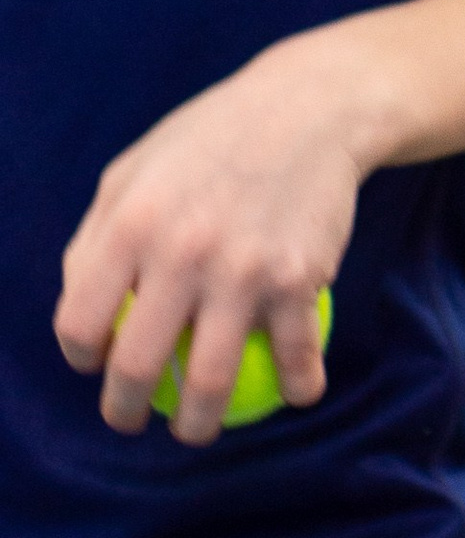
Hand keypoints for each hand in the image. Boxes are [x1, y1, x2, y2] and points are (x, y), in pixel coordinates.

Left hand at [54, 37, 368, 444]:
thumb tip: (79, 310)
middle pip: (138, 367)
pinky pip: (295, 355)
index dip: (81, 357)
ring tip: (197, 430)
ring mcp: (243, 270)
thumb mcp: (134, 168)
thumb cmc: (211, 139)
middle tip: (134, 419)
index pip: (79, 322)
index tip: (97, 364)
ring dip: (199, 426)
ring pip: (210, 381)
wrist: (310, 107)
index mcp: (130, 224)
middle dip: (126, 412)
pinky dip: (299, 385)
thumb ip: (98, 236)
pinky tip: (298, 391)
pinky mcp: (298, 278)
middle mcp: (181, 252)